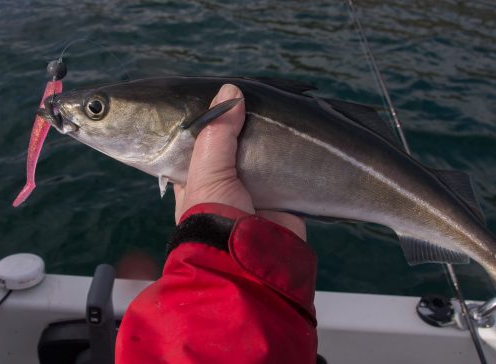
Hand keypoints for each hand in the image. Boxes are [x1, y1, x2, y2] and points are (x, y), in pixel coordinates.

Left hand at [173, 84, 305, 239]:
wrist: (250, 261)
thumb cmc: (214, 216)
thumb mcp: (207, 171)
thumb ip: (217, 132)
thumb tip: (231, 91)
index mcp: (196, 179)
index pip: (201, 142)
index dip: (213, 121)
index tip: (227, 97)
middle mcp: (224, 185)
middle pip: (236, 147)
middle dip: (247, 129)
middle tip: (259, 102)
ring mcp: (253, 192)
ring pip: (262, 157)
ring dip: (271, 142)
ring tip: (281, 112)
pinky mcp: (281, 198)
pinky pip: (287, 172)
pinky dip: (293, 157)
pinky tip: (299, 136)